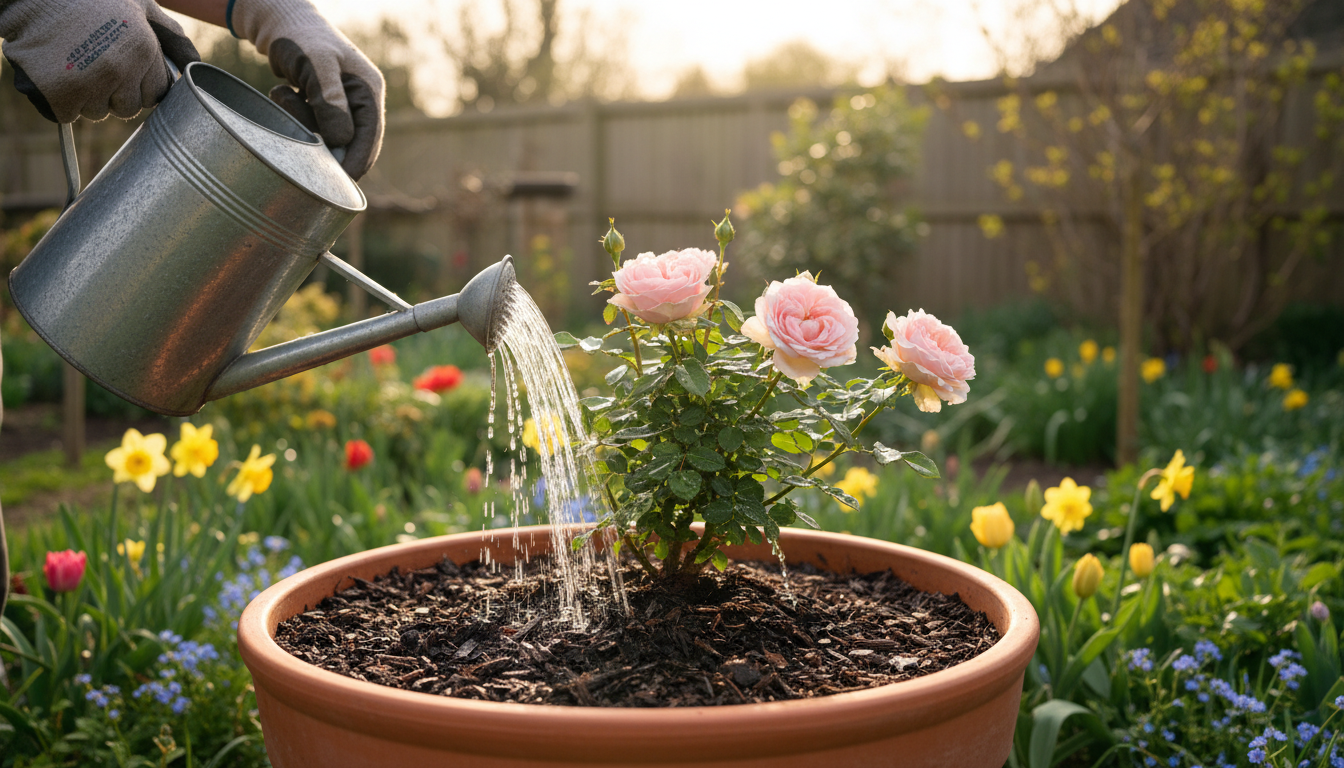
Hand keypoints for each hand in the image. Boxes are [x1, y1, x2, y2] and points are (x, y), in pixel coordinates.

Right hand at [0, 0, 198, 122]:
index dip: (138, 83)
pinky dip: (58, 101)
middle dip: (113, 92)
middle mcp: (120, 70)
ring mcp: (89, 83)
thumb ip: (172, 37)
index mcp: (143, 50)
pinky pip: (67, 116)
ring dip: (85, 96)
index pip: (155, 95)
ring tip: (73, 62)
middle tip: (94, 62)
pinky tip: (54, 73)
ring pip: (97, 113)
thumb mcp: (141, 6)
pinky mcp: (58, 94)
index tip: (121, 67)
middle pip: (127, 108)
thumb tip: (195, 66)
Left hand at [229, 0, 384, 179]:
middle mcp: (361, 99)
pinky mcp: (324, 105)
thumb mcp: (316, 65)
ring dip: (304, 125)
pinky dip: (297, 118)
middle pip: (351, 142)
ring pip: (329, 136)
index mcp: (369, 90)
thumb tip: (341, 140)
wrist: (277, 18)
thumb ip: (330, 101)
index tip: (333, 184)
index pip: (369, 139)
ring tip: (285, 96)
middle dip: (323, 143)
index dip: (353, 164)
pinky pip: (315, 127)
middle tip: (297, 133)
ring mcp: (343, 103)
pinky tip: (285, 94)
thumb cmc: (300, 36)